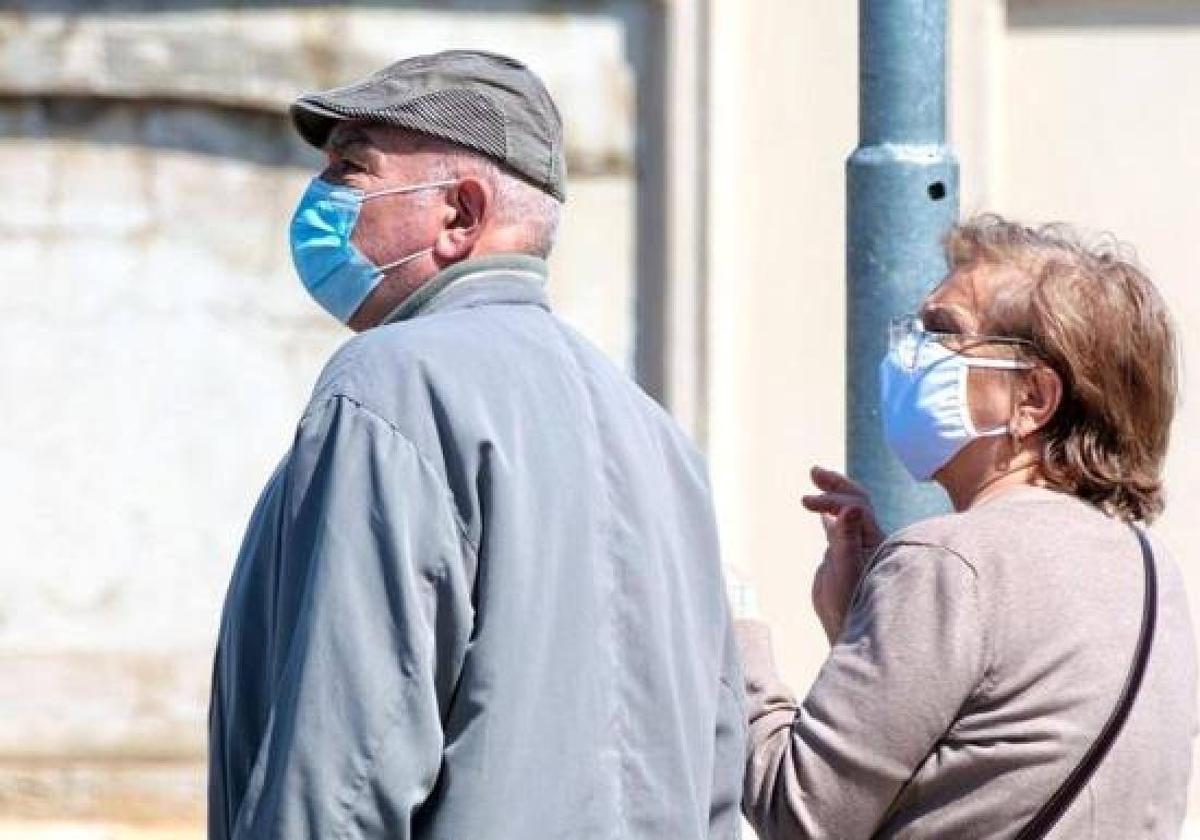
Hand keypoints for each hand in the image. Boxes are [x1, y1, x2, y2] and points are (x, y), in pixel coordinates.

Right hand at [803, 466, 885, 644]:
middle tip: (814, 472)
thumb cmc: (851, 603)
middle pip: (856, 500)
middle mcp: (867, 538)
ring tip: (815, 477)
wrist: (846, 628)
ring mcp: (855, 546)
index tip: (808, 504)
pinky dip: (829, 515)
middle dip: (835, 484)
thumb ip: (848, 538)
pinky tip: (820, 512)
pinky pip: (838, 528)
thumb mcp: (846, 569)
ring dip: (831, 493)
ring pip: (847, 510)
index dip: (833, 499)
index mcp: (873, 538)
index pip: (856, 505)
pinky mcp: (843, 556)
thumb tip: (851, 507)